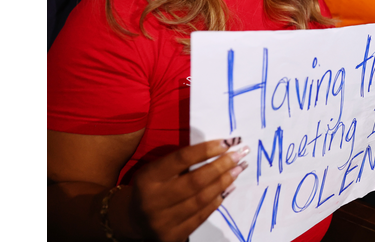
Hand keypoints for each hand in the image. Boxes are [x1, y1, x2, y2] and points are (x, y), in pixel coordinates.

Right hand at [124, 138, 249, 241]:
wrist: (134, 219)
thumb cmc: (152, 187)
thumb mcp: (158, 170)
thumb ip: (182, 161)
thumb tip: (220, 150)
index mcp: (148, 177)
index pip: (181, 159)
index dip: (206, 149)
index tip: (227, 142)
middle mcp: (154, 200)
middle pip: (196, 181)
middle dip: (222, 166)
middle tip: (240, 155)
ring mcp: (163, 221)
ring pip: (201, 199)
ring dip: (224, 182)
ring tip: (238, 169)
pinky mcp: (172, 236)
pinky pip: (201, 216)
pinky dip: (217, 200)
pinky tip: (228, 188)